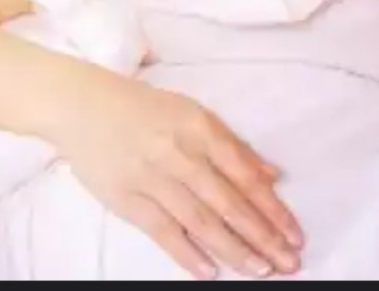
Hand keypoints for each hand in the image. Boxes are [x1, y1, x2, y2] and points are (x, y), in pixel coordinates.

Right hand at [52, 80, 303, 279]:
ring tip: (260, 269)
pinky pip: (162, 231)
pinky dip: (187, 253)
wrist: (83, 107)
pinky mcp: (126, 199)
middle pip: (229, 203)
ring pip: (200, 221)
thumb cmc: (147, 110)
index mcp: (202, 130)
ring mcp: (152, 178)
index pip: (246, 176)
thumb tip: (273, 175)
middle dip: (262, 236)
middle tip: (288, 261)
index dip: (273, 208)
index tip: (295, 234)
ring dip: (233, 249)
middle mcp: (180, 154)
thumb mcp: (195, 115)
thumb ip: (235, 146)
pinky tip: (211, 271)